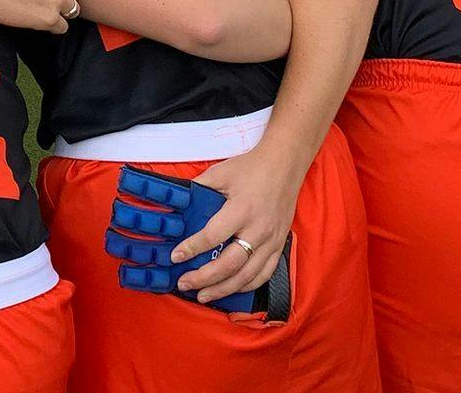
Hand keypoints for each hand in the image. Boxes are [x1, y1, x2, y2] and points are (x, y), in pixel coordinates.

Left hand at [172, 145, 302, 302]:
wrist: (285, 165)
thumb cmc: (251, 168)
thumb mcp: (220, 173)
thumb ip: (199, 190)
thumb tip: (177, 205)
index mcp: (242, 209)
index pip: (213, 236)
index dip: (192, 248)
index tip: (175, 257)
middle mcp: (258, 229)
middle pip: (230, 263)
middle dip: (204, 278)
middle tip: (185, 283)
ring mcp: (271, 240)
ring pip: (247, 275)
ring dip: (223, 289)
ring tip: (203, 295)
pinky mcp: (279, 245)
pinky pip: (264, 274)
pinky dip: (246, 286)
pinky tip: (230, 290)